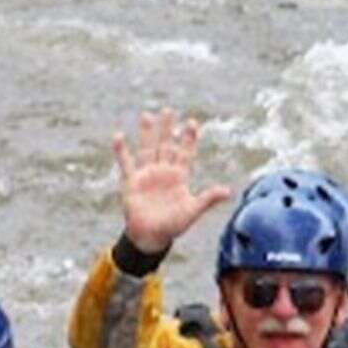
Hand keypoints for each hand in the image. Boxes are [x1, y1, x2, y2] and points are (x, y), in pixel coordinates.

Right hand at [112, 107, 232, 254]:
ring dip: (146, 133)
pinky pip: (126, 163)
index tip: (192, 122)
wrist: (151, 237)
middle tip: (168, 110)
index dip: (188, 138)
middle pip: (165, 145)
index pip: (185, 153)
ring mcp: (147, 175)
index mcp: (179, 176)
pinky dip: (121, 151)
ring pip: (147, 149)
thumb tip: (228, 192)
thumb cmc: (173, 225)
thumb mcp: (192, 211)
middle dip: (167, 128)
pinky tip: (118, 137)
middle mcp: (163, 172)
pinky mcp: (132, 182)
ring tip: (146, 115)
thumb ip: (208, 199)